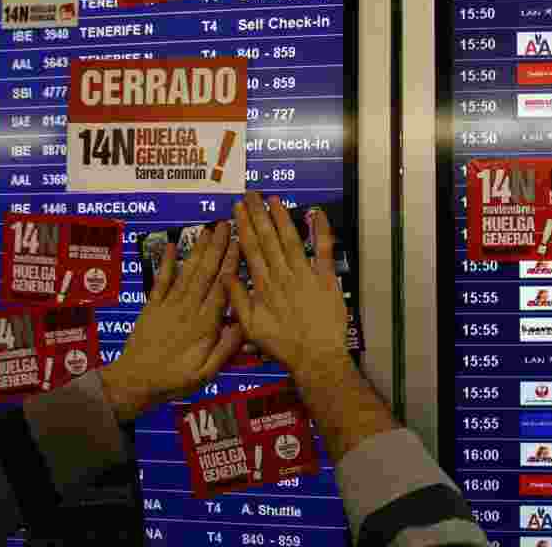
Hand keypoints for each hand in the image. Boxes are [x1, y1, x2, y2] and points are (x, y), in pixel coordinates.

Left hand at [101, 222, 243, 421]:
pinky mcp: (152, 306)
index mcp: (204, 325)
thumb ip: (225, 349)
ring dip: (198, 250)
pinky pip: (160, 281)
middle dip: (217, 248)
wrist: (134, 382)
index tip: (240, 245)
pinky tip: (170, 246)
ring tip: (208, 230)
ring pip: (186, 272)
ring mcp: (168, 306)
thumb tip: (242, 324)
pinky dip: (165, 262)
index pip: (221, 289)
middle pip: (205, 274)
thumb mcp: (206, 373)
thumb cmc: (173, 380)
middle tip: (227, 226)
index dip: (231, 266)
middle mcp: (187, 309)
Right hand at [228, 193, 349, 384]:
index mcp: (263, 286)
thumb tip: (225, 277)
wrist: (315, 356)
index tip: (237, 209)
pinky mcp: (326, 278)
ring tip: (273, 199)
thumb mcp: (251, 327)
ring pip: (290, 240)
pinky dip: (322, 230)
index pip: (251, 249)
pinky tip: (317, 213)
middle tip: (251, 195)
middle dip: (258, 214)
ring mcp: (305, 275)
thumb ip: (237, 300)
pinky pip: (324, 250)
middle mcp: (282, 275)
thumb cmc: (283, 345)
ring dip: (281, 217)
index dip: (244, 227)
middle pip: (267, 239)